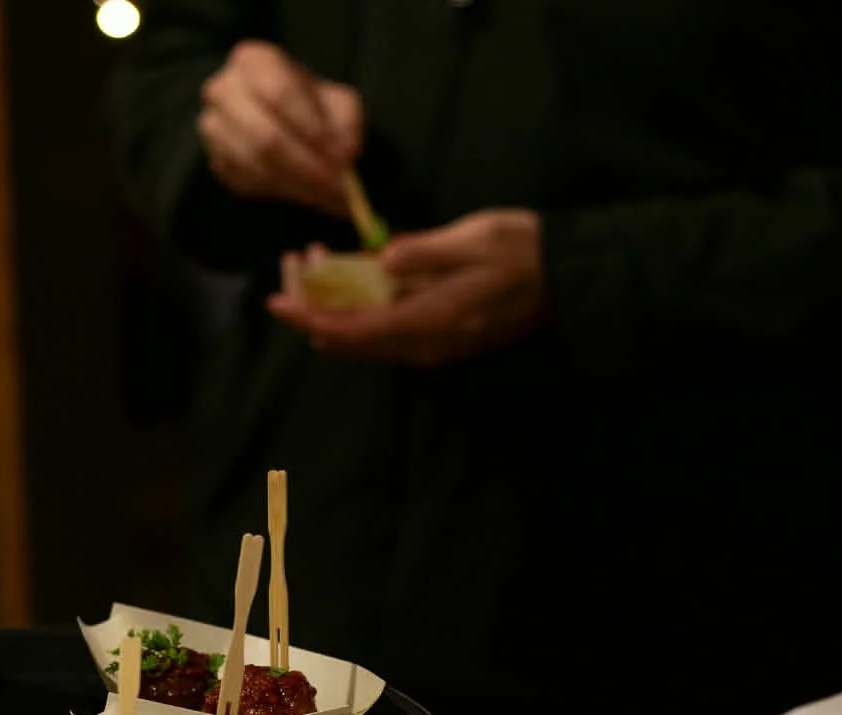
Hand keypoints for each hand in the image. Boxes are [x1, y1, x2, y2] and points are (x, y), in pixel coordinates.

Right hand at [198, 40, 362, 218]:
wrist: (280, 121)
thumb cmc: (307, 105)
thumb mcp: (338, 102)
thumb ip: (346, 122)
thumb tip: (347, 151)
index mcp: (253, 60)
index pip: (280, 92)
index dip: (311, 127)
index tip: (340, 155)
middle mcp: (224, 90)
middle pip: (265, 135)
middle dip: (306, 166)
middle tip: (337, 188)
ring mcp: (213, 127)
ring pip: (256, 164)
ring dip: (297, 185)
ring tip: (328, 195)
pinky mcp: (216, 161)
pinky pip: (248, 182)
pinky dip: (281, 192)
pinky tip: (305, 193)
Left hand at [267, 209, 549, 366]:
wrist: (565, 277)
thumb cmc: (521, 250)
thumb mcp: (473, 239)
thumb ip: (424, 252)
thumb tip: (381, 260)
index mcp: (429, 321)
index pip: (354, 329)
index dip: (311, 315)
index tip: (277, 300)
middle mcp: (424, 346)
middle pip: (351, 340)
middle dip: (314, 307)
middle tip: (294, 262)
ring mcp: (431, 348)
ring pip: (365, 339)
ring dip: (334, 307)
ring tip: (315, 262)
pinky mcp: (438, 340)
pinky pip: (384, 333)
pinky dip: (359, 310)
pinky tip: (350, 276)